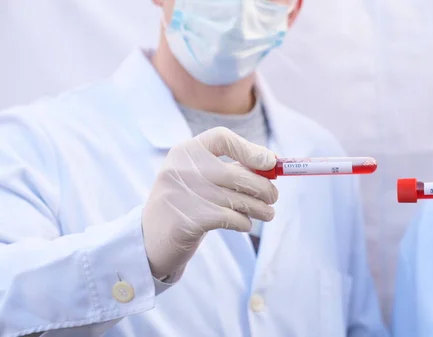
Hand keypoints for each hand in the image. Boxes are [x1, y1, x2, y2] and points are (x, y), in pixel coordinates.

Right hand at [141, 127, 277, 279]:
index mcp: (185, 151)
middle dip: (264, 187)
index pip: (222, 138)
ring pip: (237, 200)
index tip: (270, 162)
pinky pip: (231, 218)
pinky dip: (243, 223)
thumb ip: (232, 168)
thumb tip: (272, 163)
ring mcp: (183, 194)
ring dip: (260, 209)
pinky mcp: (189, 220)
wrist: (151, 238)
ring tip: (268, 213)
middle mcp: (181, 168)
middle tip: (274, 197)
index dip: (250, 150)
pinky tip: (244, 224)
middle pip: (236, 174)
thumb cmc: (188, 202)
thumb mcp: (203, 178)